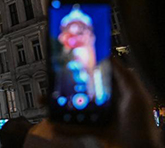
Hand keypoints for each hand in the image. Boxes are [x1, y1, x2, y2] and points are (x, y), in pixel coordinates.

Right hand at [38, 58, 160, 147]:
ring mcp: (97, 117)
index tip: (68, 62)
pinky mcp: (93, 130)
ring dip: (58, 105)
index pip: (96, 75)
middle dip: (63, 87)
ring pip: (73, 108)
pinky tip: (53, 123)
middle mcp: (105, 103)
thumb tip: (109, 56)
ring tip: (45, 102)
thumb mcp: (136, 96)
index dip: (82, 68)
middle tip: (51, 83)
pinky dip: (63, 126)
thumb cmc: (142, 126)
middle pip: (80, 90)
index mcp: (115, 92)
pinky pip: (75, 127)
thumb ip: (125, 77)